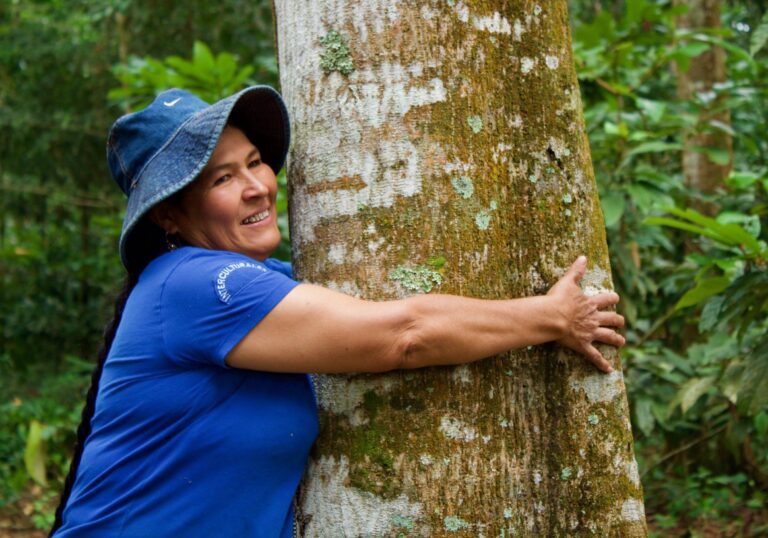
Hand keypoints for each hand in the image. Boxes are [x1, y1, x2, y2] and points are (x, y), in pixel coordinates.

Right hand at [547, 256, 624, 372]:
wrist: (552, 316)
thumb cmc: (558, 299)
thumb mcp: (567, 282)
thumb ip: (576, 271)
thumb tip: (583, 257)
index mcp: (591, 303)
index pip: (607, 299)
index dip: (613, 299)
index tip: (616, 298)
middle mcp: (594, 318)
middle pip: (612, 319)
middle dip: (618, 321)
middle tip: (621, 322)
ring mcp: (590, 333)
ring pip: (608, 337)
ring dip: (616, 340)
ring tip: (621, 342)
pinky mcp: (584, 345)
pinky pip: (595, 356)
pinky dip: (602, 363)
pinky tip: (609, 370)